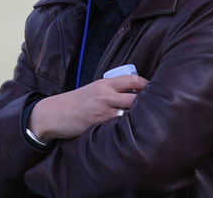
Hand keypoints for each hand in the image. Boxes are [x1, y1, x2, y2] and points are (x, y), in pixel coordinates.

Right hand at [29, 74, 148, 141]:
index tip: (158, 92)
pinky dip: (129, 128)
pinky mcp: (99, 123)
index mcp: (103, 83)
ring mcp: (102, 109)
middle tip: (159, 110)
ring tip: (150, 122)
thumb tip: (134, 95)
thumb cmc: (74, 103)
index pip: (133, 79)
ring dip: (141, 117)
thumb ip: (110, 91)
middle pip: (136, 96)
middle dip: (150, 103)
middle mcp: (104, 94)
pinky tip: (134, 132)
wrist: (54, 113)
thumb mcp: (92, 91)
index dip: (148, 86)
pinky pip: (120, 125)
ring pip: (131, 111)